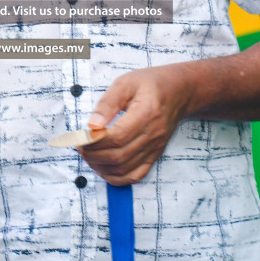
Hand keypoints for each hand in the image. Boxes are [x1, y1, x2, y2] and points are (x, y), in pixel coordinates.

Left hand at [77, 64, 193, 186]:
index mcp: (146, 113)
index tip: (80, 138)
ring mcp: (155, 147)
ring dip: (101, 167)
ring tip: (88, 155)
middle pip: (119, 156)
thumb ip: (108, 103)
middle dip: (93, 155)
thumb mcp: (126, 83)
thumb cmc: (152, 84)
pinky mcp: (155, 155)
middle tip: (79, 146)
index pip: (117, 137)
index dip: (94, 142)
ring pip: (124, 169)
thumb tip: (92, 124)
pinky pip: (135, 176)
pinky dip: (116, 177)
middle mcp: (153, 134)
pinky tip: (104, 167)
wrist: (180, 92)